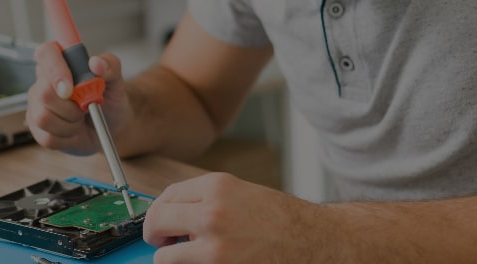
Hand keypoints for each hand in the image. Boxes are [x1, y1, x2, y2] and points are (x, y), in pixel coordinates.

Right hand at [26, 41, 131, 155]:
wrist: (110, 126)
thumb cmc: (109, 99)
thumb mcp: (116, 80)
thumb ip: (110, 66)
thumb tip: (96, 63)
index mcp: (60, 61)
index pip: (46, 54)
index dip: (56, 70)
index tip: (71, 88)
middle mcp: (43, 82)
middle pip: (43, 93)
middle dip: (71, 107)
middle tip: (86, 107)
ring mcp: (36, 105)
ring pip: (44, 118)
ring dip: (70, 123)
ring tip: (80, 119)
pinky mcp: (37, 128)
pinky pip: (47, 137)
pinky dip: (68, 138)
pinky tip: (74, 130)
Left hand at [144, 173, 326, 263]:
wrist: (319, 243)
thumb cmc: (287, 222)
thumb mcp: (244, 195)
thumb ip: (208, 201)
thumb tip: (176, 217)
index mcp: (218, 187)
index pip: (167, 196)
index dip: (161, 212)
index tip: (162, 223)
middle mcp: (212, 212)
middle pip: (157, 222)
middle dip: (157, 235)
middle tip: (166, 243)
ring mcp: (213, 245)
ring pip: (164, 256)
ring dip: (173, 259)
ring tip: (191, 258)